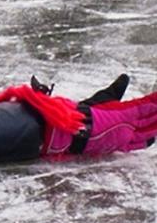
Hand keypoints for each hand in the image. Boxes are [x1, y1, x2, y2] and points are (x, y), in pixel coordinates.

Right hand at [42, 75, 156, 155]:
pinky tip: (152, 138)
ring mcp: (126, 137)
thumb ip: (116, 88)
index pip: (145, 105)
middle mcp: (128, 127)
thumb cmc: (84, 115)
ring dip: (156, 126)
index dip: (154, 101)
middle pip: (150, 119)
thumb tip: (125, 77)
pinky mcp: (120, 145)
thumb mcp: (102, 97)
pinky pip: (139, 143)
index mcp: (125, 114)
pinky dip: (148, 139)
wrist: (74, 132)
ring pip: (148, 132)